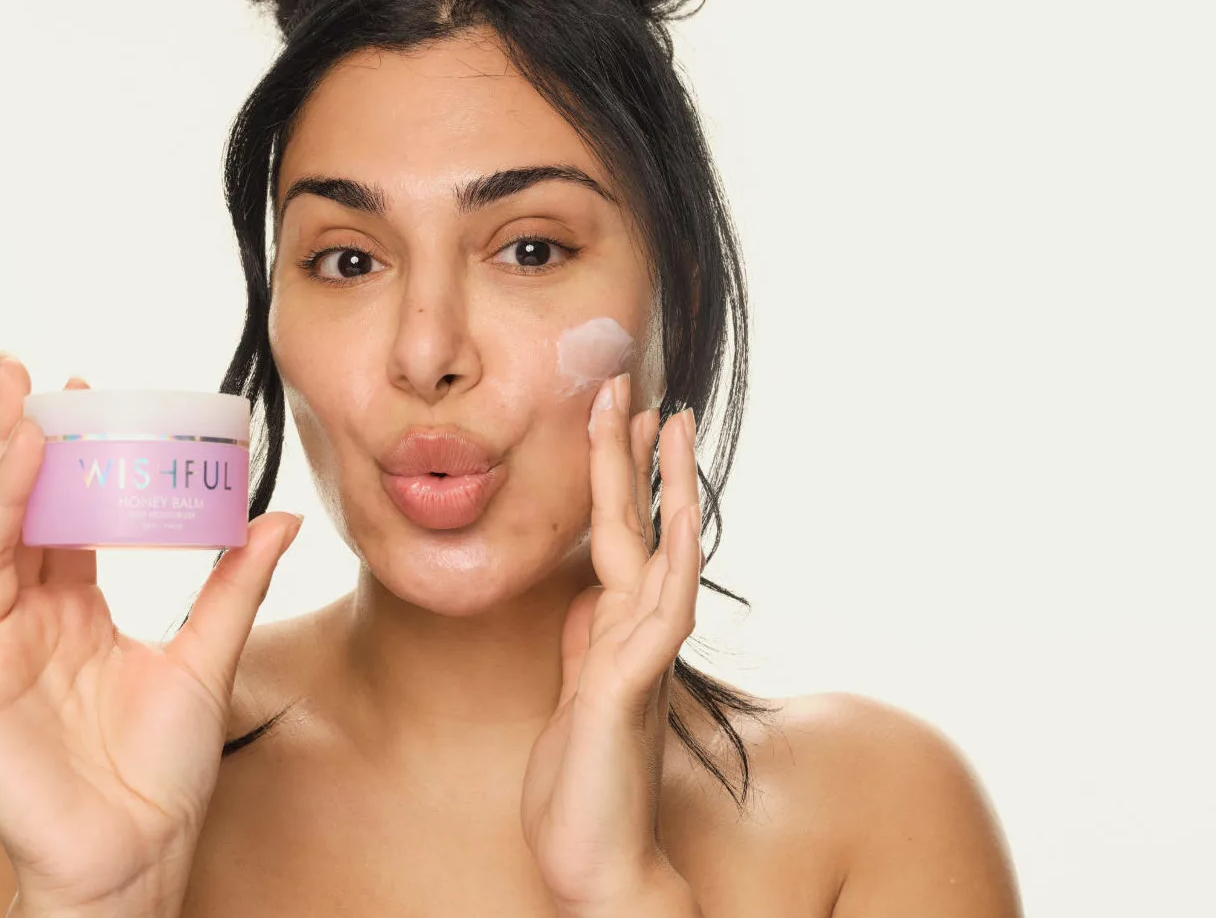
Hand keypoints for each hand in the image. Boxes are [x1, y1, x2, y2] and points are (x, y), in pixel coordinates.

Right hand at [0, 354, 302, 915]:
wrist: (139, 854)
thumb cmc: (163, 770)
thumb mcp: (208, 658)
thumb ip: (233, 585)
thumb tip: (275, 517)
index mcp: (79, 605)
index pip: (66, 511)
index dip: (73, 454)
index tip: (87, 390)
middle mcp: (30, 618)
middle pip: (16, 512)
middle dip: (15, 440)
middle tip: (21, 370)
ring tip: (18, 427)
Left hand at [521, 372, 702, 915]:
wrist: (599, 865)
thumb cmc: (585, 787)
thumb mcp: (575, 694)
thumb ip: (587, 642)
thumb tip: (589, 595)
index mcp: (615, 632)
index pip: (621, 536)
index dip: (618, 476)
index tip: (618, 417)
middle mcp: (636, 636)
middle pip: (643, 527)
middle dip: (637, 457)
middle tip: (638, 386)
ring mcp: (639, 659)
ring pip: (661, 555)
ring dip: (664, 488)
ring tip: (665, 423)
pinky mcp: (628, 690)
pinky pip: (658, 614)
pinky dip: (674, 564)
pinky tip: (678, 522)